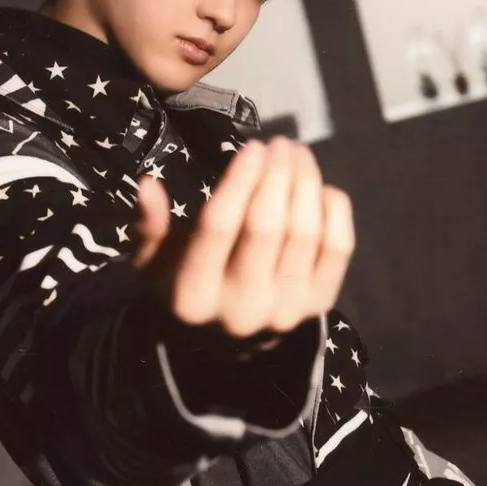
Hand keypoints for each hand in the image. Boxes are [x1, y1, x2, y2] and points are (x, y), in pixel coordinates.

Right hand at [131, 136, 355, 337]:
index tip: (253, 146)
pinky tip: (320, 187)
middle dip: (277, 174)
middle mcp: (242, 308)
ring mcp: (286, 309)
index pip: (220, 226)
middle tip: (280, 143)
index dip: (240, 180)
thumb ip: (148, 225)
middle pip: (268, 226)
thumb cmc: (183, 281)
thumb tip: (147, 184)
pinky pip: (339, 248)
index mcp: (193, 296)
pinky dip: (335, 210)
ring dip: (306, 182)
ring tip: (298, 154)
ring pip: (306, 232)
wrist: (226, 342)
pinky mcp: (318, 305)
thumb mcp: (153, 260)